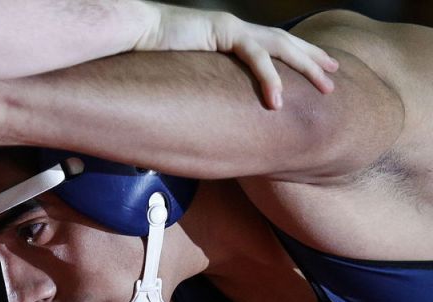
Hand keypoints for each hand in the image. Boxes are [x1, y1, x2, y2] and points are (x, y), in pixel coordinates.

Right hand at [138, 4, 338, 108]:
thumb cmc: (150, 53)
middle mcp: (236, 28)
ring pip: (281, 47)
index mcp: (229, 35)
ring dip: (306, 67)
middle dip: (313, 59)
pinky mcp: (224, 32)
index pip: (271, 45)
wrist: (135, 31)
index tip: (317, 67)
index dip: (296, 55)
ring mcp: (232, 27)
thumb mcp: (183, 70)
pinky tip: (277, 101)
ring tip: (325, 88)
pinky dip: (269, 79)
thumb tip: (203, 106)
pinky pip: (254, 57)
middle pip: (286, 42)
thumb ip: (200, 82)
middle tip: (334, 75)